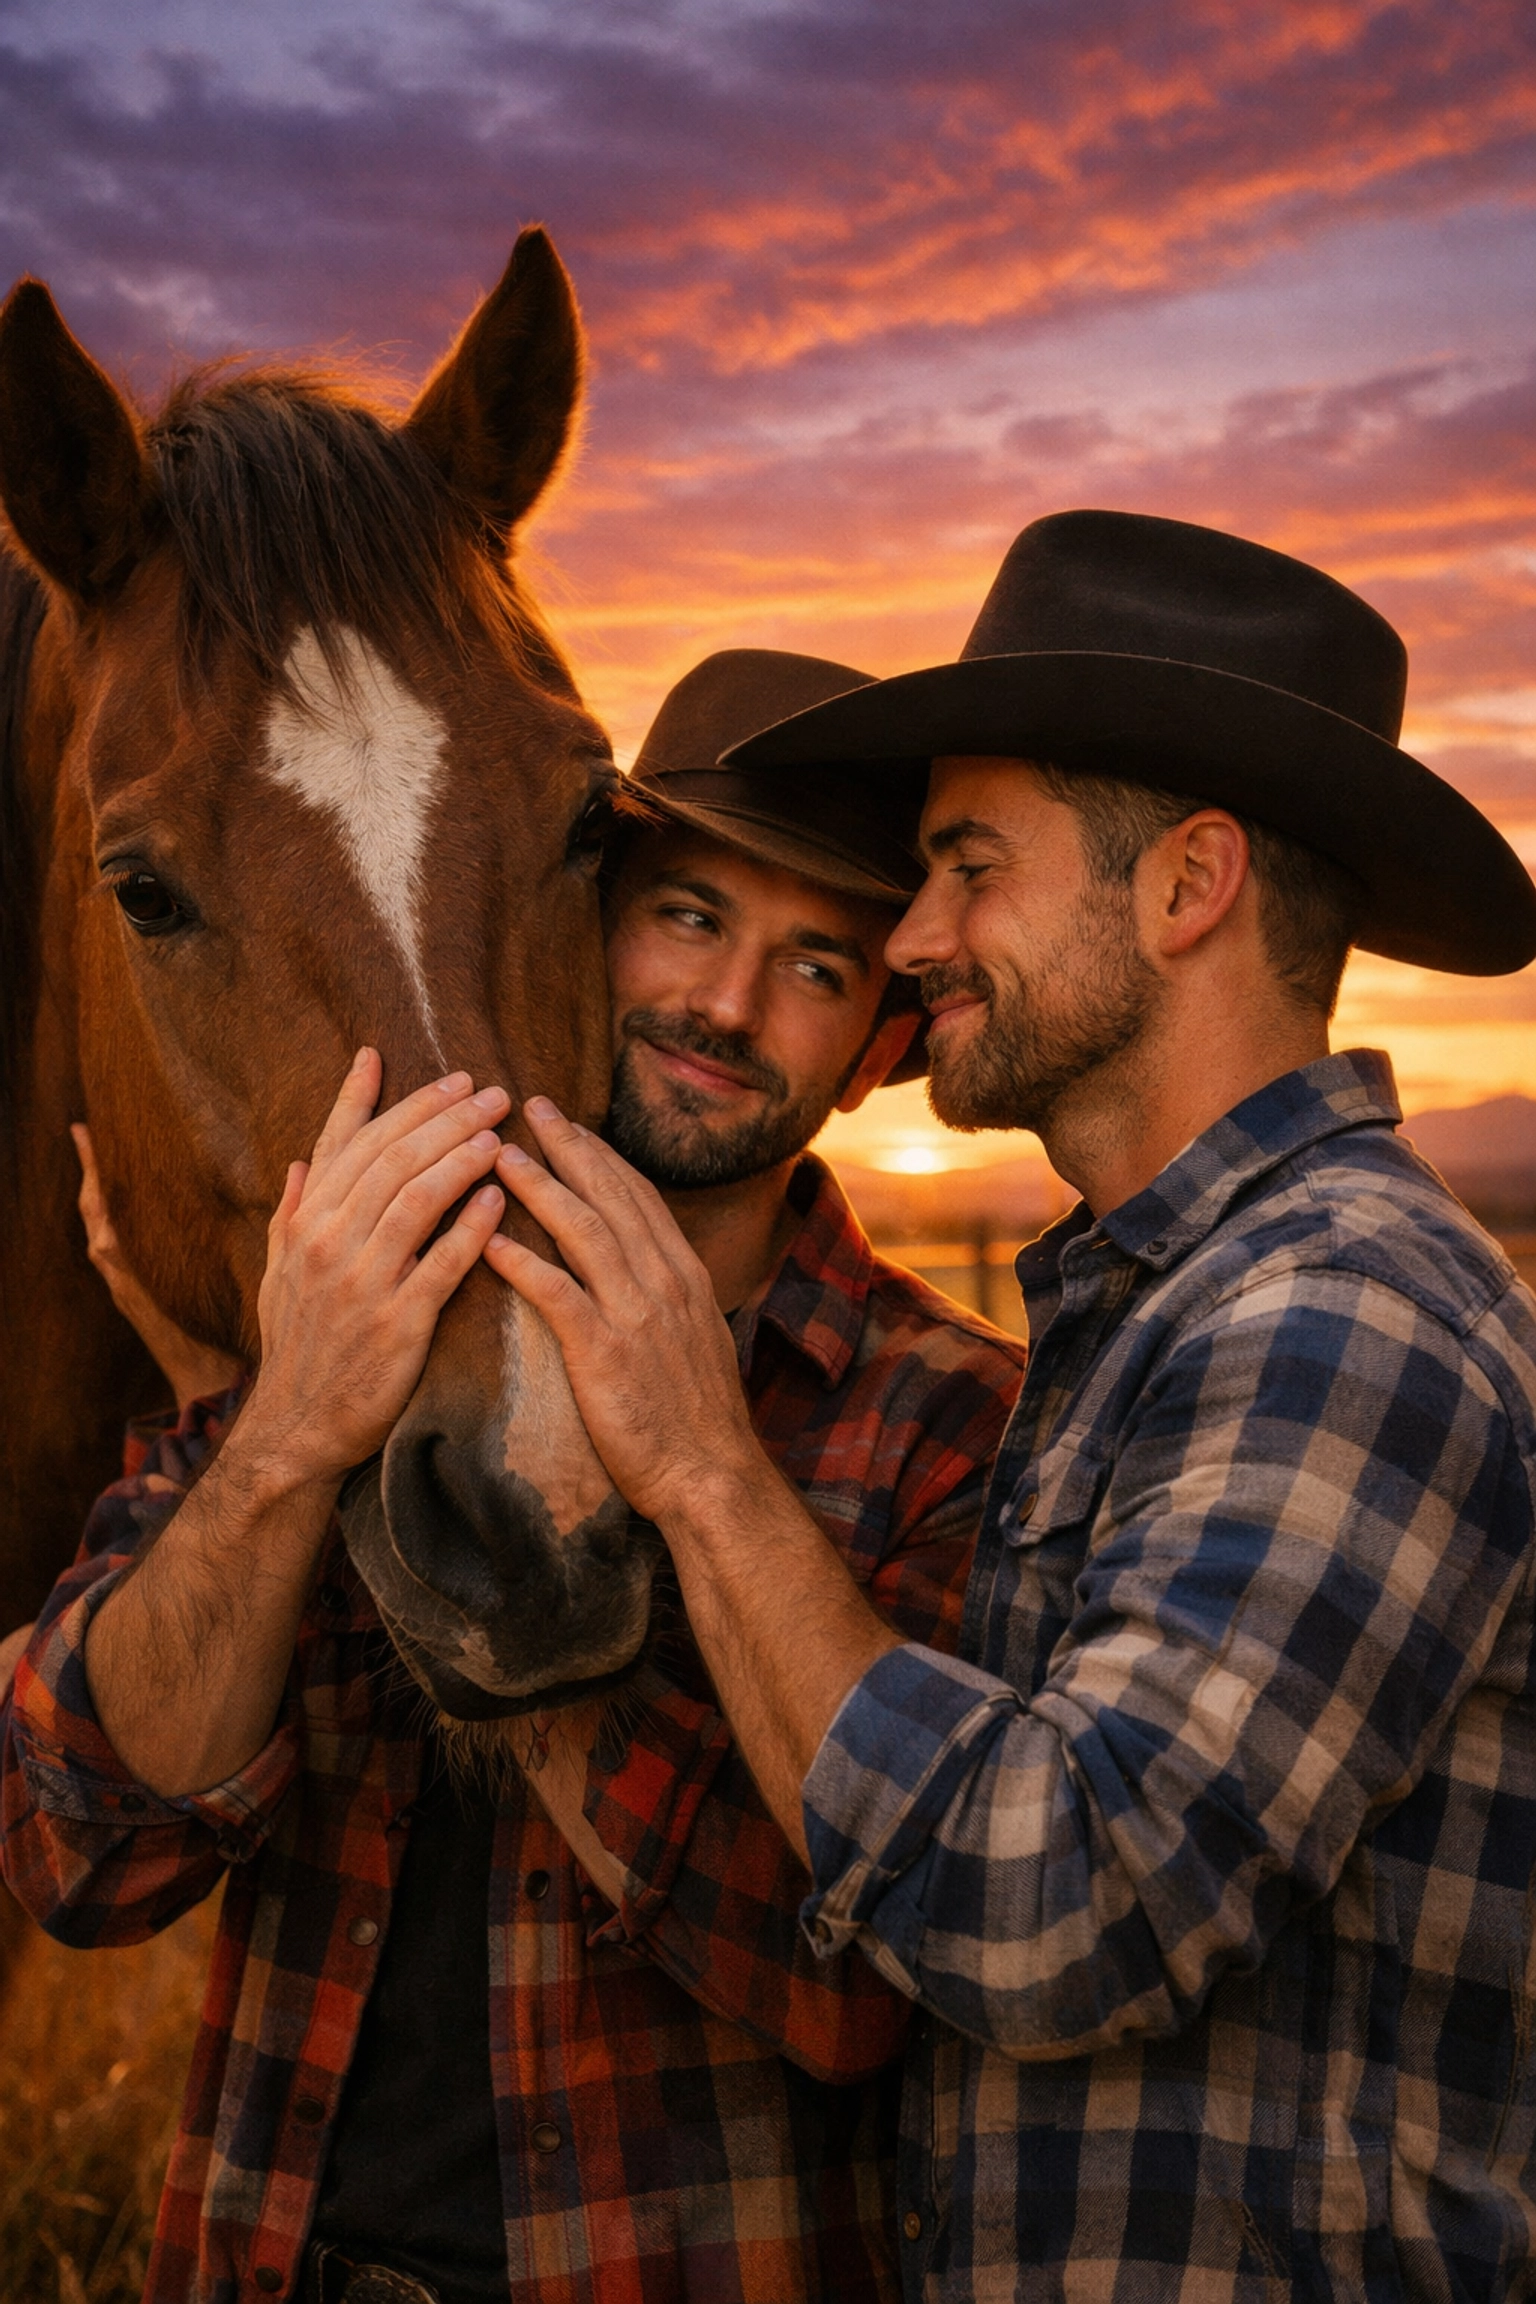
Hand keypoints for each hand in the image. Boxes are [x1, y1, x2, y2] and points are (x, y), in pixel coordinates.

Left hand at [73, 1124, 245, 1411]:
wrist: (205, 1390)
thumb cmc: (211, 1350)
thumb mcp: (193, 1302)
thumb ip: (168, 1272)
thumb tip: (128, 1236)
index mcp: (127, 1272)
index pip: (99, 1212)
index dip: (90, 1171)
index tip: (81, 1131)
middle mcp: (119, 1277)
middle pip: (94, 1215)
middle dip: (89, 1174)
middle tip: (87, 1134)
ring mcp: (126, 1287)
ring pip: (102, 1230)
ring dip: (100, 1196)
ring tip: (107, 1163)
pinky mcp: (136, 1295)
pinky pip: (116, 1246)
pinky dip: (116, 1219)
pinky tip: (134, 1211)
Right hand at [241, 1050, 508, 1490]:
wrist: (297, 1429)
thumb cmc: (298, 1348)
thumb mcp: (278, 1275)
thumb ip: (291, 1215)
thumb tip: (302, 1163)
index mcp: (304, 1223)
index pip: (343, 1143)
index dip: (374, 1097)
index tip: (394, 1056)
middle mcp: (326, 1242)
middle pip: (391, 1157)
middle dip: (441, 1115)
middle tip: (486, 1088)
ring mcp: (360, 1281)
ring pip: (416, 1197)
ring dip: (461, 1155)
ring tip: (499, 1128)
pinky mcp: (396, 1324)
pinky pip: (440, 1264)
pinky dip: (471, 1227)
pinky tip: (500, 1198)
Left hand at [483, 1099, 765, 1524]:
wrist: (711, 1474)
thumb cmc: (695, 1418)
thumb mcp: (694, 1340)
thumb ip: (666, 1297)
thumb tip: (640, 1269)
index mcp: (683, 1275)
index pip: (636, 1196)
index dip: (598, 1154)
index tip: (567, 1123)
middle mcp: (664, 1282)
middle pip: (610, 1196)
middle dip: (567, 1147)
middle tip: (528, 1106)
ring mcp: (638, 1314)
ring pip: (585, 1231)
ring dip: (541, 1188)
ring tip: (499, 1156)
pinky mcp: (608, 1352)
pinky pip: (560, 1295)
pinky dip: (525, 1263)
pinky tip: (491, 1241)